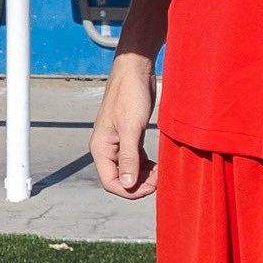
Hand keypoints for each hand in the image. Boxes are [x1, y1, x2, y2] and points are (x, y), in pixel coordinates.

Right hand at [91, 51, 157, 198]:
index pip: (110, 182)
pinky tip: (158, 164)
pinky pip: (136, 158)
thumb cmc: (130, 96)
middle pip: (120, 178)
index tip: (152, 187)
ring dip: (144, 175)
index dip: (130, 190)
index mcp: (101, 148)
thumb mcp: (131, 129)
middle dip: (140, 183)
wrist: (134, 71)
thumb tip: (127, 184)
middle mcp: (107, 148)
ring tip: (161, 172)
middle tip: (161, 180)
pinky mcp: (129, 136)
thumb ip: (128, 158)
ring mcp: (118, 143)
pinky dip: (146, 164)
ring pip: (129, 169)